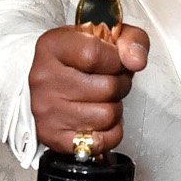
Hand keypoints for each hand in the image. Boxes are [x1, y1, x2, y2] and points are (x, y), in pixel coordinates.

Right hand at [28, 24, 149, 155]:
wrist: (52, 83)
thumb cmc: (81, 59)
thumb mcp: (107, 38)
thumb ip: (131, 40)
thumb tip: (136, 62)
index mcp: (53, 46)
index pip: (93, 54)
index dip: (116, 60)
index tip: (115, 61)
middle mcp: (43, 77)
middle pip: (106, 88)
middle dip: (120, 85)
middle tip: (110, 81)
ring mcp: (46, 109)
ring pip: (107, 115)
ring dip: (114, 108)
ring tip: (102, 99)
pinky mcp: (52, 136)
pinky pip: (100, 142)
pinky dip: (109, 133)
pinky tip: (99, 119)